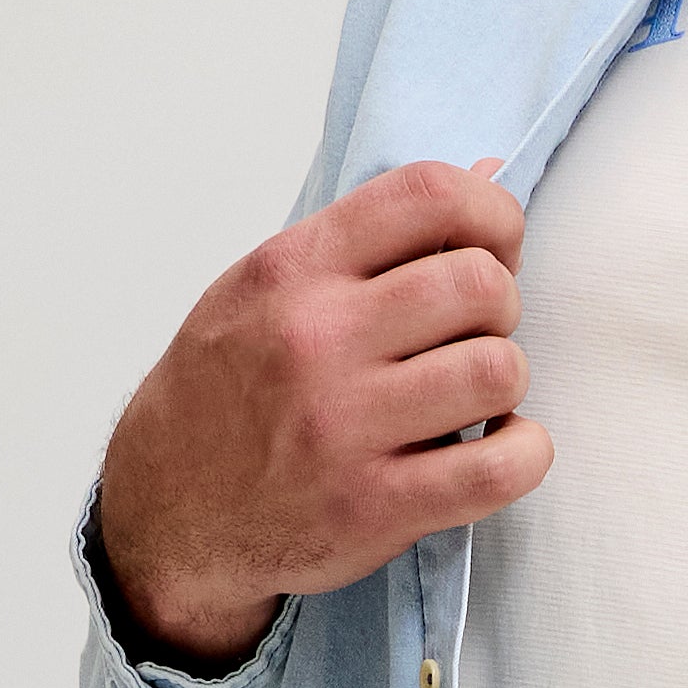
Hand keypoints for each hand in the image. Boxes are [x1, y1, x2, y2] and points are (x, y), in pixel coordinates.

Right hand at [92, 157, 547, 667]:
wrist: (165, 516)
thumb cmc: (226, 395)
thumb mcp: (265, 291)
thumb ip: (370, 237)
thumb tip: (487, 171)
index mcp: (291, 270)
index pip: (428, 194)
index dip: (491, 213)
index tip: (492, 248)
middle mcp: (315, 339)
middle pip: (481, 284)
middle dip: (500, 307)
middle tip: (471, 336)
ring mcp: (344, 427)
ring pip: (499, 370)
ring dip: (505, 382)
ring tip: (470, 397)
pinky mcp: (374, 508)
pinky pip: (500, 467)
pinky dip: (523, 454)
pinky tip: (496, 447)